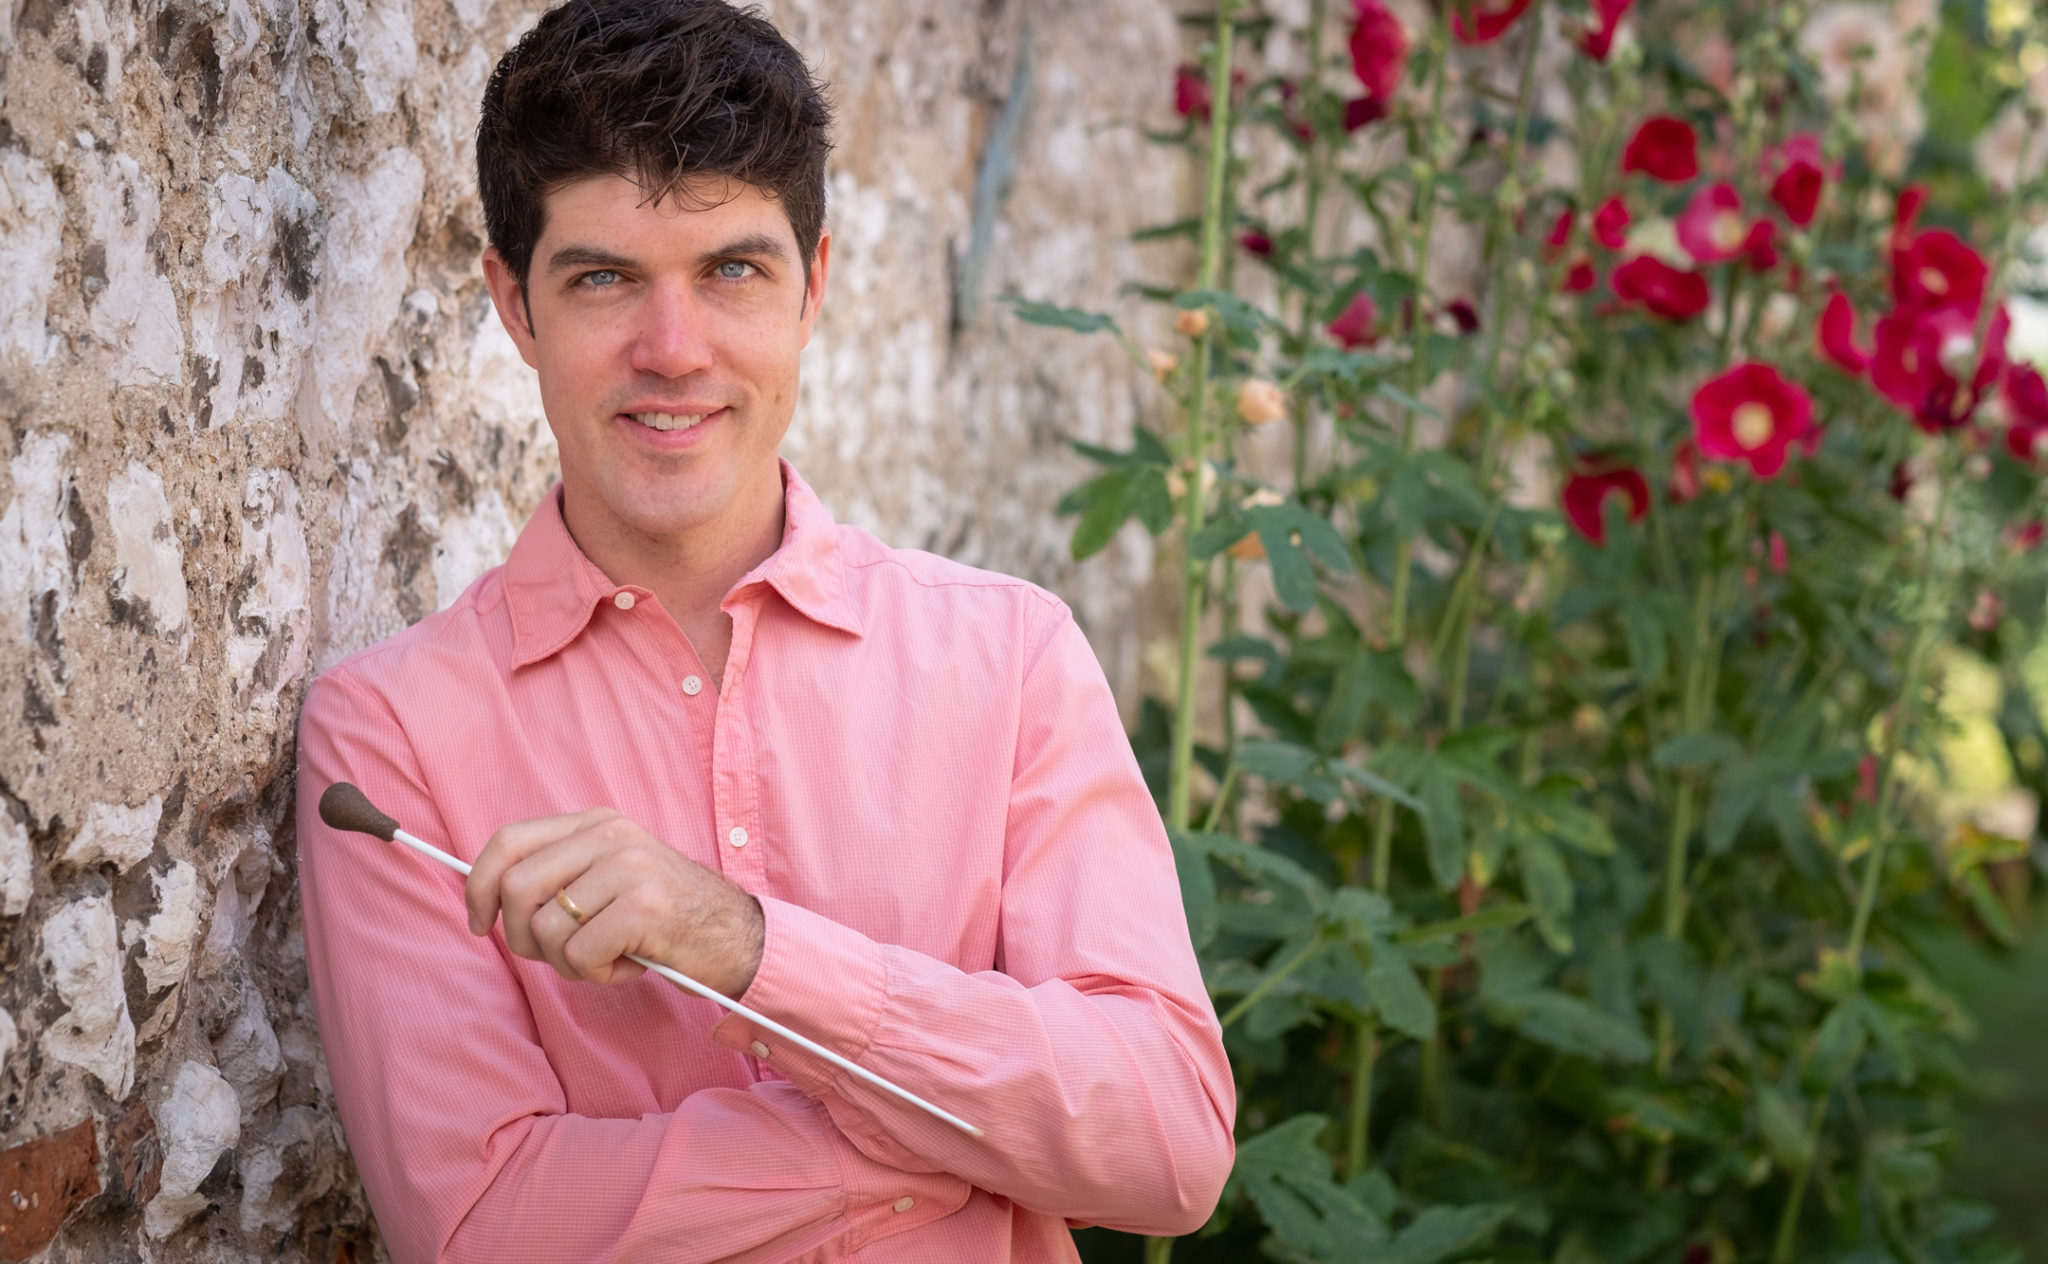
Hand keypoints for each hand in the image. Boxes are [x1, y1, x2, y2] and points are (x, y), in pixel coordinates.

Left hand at [464, 809, 764, 995]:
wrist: (739, 937)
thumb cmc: (665, 919)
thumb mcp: (611, 878)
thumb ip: (559, 875)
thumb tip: (488, 897)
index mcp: (597, 823)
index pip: (509, 841)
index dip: (478, 885)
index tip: (479, 921)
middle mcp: (611, 836)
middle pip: (517, 887)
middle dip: (523, 937)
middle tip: (557, 955)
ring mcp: (629, 867)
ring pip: (546, 928)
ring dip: (567, 962)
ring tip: (605, 957)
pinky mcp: (644, 906)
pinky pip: (580, 955)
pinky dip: (598, 974)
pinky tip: (630, 963)